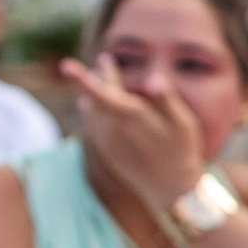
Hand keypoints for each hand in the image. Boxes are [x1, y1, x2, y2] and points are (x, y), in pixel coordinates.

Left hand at [61, 53, 207, 213]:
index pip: (100, 92)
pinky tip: (97, 101)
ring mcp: (105, 138)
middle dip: (96, 76)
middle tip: (103, 59)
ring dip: (95, 91)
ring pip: (93, 107)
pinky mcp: (105, 147)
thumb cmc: (181, 149)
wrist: (171, 188)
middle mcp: (111, 127)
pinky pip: (95, 122)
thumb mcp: (182, 123)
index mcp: (129, 117)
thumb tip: (152, 79)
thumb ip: (165, 99)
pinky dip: (95, 108)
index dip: (82, 78)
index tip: (65, 65)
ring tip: (100, 73)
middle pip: (96, 94)